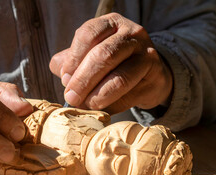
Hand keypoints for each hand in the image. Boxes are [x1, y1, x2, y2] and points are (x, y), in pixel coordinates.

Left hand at [50, 13, 172, 113]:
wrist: (150, 73)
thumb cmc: (114, 63)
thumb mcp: (91, 54)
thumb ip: (72, 60)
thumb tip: (60, 72)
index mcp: (111, 23)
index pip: (88, 34)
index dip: (73, 58)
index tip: (64, 78)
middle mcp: (131, 33)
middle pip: (103, 55)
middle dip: (83, 80)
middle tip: (71, 97)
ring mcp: (146, 53)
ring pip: (119, 77)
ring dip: (98, 96)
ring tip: (85, 105)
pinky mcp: (155, 75)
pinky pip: (130, 95)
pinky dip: (112, 106)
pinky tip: (102, 110)